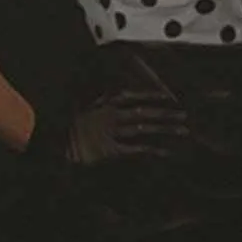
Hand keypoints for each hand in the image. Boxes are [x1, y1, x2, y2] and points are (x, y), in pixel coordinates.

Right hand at [65, 89, 191, 163]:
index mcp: (104, 104)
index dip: (151, 95)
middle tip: (183, 114)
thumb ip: (99, 98)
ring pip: (143, 129)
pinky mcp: (111, 150)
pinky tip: (165, 151)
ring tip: (181, 130)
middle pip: (143, 112)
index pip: (132, 96)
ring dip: (164, 129)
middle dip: (164, 113)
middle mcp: (110, 117)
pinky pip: (136, 149)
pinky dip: (152, 150)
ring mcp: (111, 133)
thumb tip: (111, 89)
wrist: (59, 149)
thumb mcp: (83, 107)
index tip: (167, 96)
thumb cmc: (71, 129)